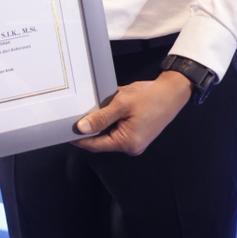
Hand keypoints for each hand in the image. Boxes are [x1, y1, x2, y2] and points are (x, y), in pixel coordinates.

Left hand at [72, 71, 192, 155]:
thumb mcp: (122, 104)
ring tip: (89, 108)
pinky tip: (104, 107)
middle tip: (74, 114)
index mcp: (127, 143)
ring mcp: (134, 140)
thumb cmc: (149, 97)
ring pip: (108, 133)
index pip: (95, 144)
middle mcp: (130, 146)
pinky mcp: (137, 133)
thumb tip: (81, 129)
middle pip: (101, 140)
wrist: (173, 91)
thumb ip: (100, 117)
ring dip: (100, 122)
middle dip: (89, 128)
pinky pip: (117, 129)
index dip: (79, 138)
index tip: (63, 130)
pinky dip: (109, 119)